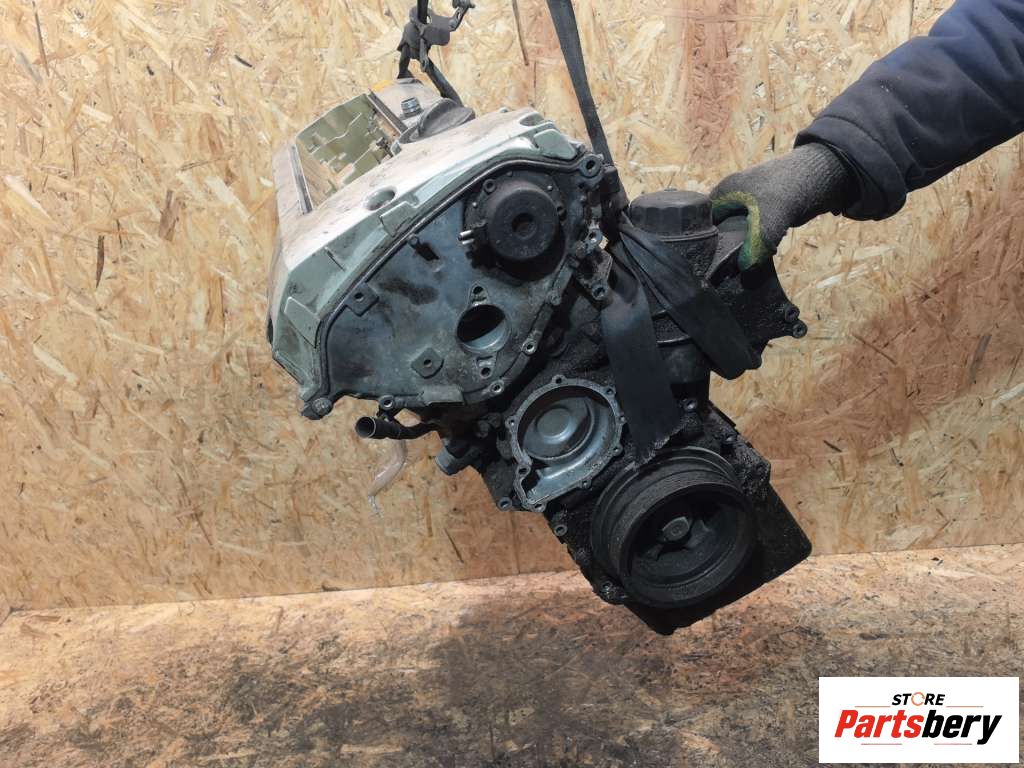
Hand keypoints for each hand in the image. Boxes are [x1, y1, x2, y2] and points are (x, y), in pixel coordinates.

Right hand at [710, 143, 853, 269]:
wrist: (824, 174)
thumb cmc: (788, 189)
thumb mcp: (769, 220)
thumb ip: (755, 245)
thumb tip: (745, 269)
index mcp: (723, 192)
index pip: (701, 222)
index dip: (703, 243)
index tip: (708, 264)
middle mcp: (731, 197)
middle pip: (718, 229)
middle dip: (721, 248)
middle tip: (722, 272)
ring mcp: (747, 204)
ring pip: (735, 232)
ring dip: (739, 249)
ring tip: (736, 270)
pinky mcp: (763, 212)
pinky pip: (751, 232)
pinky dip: (752, 244)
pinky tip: (753, 258)